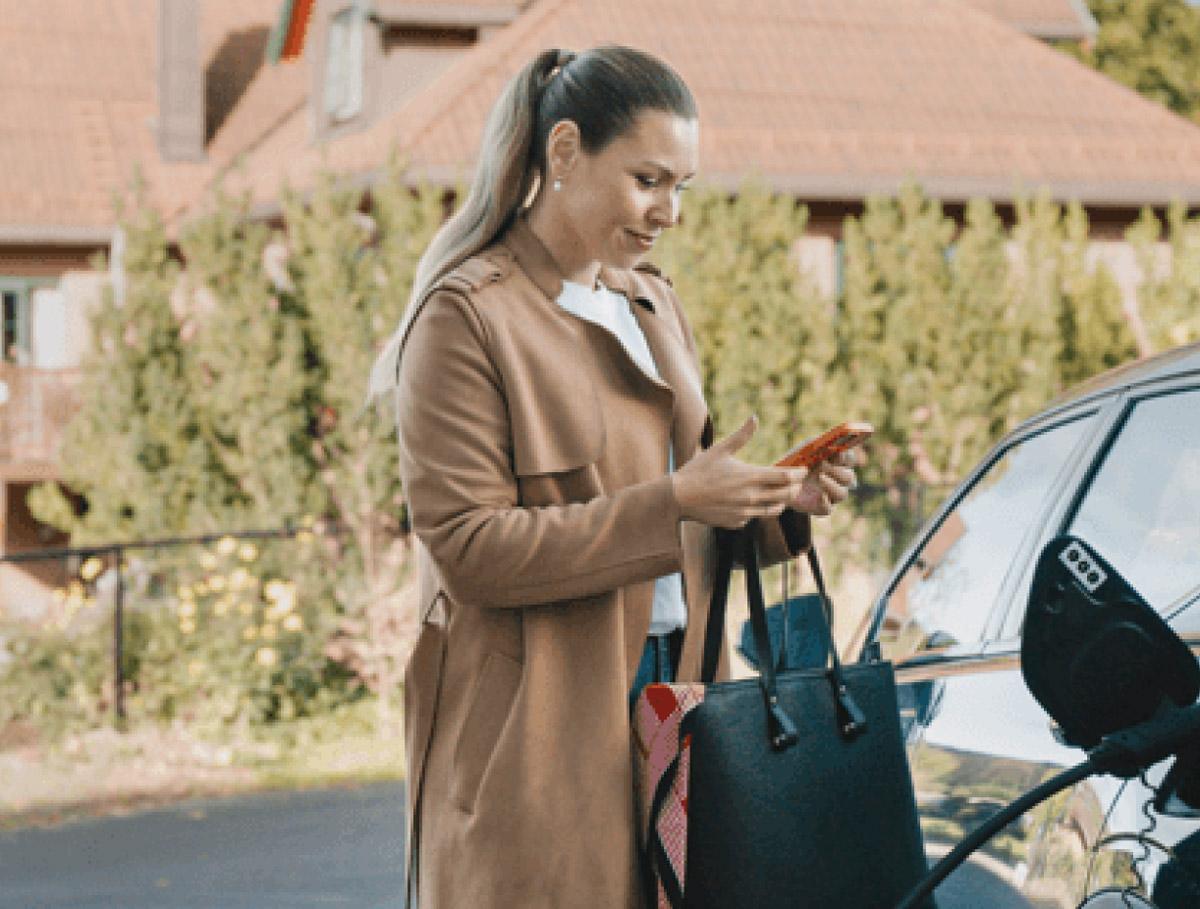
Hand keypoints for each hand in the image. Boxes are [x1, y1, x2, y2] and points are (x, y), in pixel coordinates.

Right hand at [672, 415, 812, 528]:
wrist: (678, 498)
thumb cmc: (698, 471)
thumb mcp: (720, 449)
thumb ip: (741, 436)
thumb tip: (755, 418)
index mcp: (750, 477)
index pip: (785, 477)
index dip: (798, 474)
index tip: (802, 470)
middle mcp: (751, 497)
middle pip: (786, 495)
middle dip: (794, 488)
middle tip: (796, 483)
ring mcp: (744, 513)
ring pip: (773, 510)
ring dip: (781, 501)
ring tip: (781, 494)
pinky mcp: (736, 522)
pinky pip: (754, 517)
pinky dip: (758, 510)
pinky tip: (753, 503)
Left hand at [792, 447, 858, 515]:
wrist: (780, 482)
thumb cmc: (796, 462)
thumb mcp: (804, 449)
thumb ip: (817, 444)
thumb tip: (827, 443)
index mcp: (837, 464)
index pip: (850, 460)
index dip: (847, 457)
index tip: (839, 453)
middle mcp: (838, 480)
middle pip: (849, 478)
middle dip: (837, 471)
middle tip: (823, 464)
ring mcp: (830, 495)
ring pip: (842, 493)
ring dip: (832, 485)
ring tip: (819, 477)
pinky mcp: (821, 507)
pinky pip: (828, 508)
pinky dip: (824, 502)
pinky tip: (818, 494)